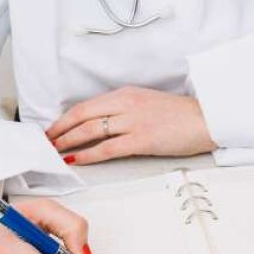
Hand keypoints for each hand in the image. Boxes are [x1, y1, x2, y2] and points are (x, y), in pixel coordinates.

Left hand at [47, 86, 217, 164]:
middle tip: (46, 141)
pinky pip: (107, 147)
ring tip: (55, 151)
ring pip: (90, 130)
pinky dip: (88, 153)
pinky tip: (77, 159)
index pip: (87, 105)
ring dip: (68, 141)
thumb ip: (125, 112)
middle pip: (82, 115)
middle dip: (60, 129)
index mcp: (126, 94)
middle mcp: (126, 104)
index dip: (65, 118)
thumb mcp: (148, 105)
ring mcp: (133, 121)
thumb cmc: (182, 116)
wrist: (208, 119)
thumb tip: (105, 126)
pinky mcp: (142, 139)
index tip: (54, 128)